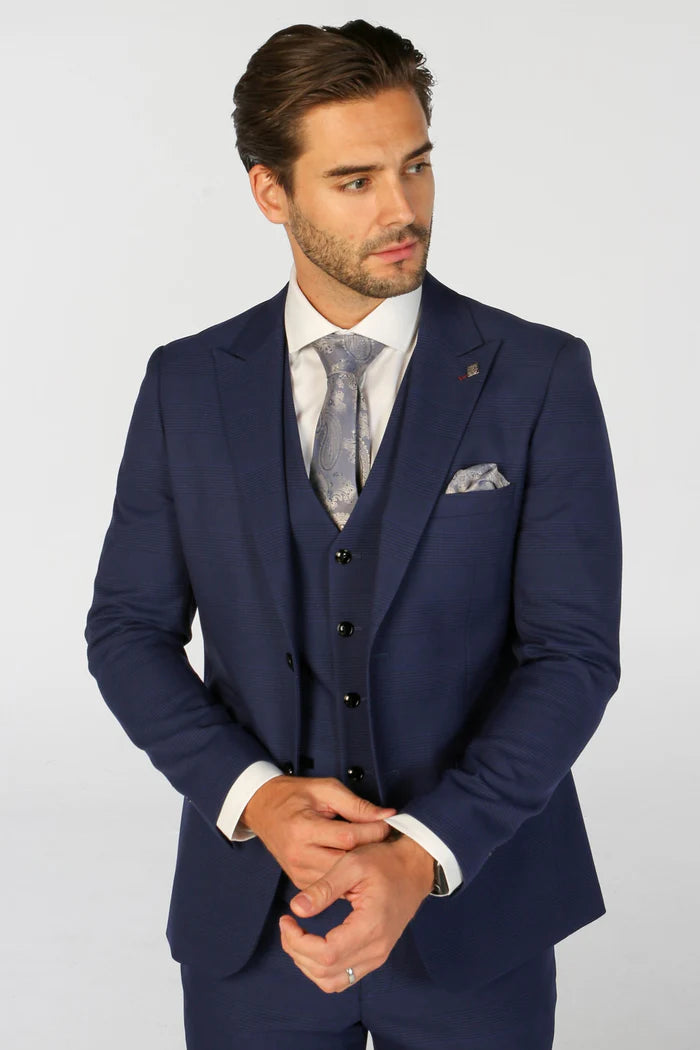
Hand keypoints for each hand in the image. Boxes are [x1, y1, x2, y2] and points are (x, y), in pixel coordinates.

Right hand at [241, 775, 396, 890]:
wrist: (264, 810)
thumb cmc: (294, 796)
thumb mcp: (325, 789)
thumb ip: (356, 805)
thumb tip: (386, 815)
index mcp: (303, 828)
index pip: (347, 837)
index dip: (373, 831)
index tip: (388, 824)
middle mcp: (299, 854)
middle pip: (346, 862)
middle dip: (369, 852)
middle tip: (385, 841)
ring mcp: (297, 871)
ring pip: (340, 879)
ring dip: (359, 867)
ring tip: (373, 852)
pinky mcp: (300, 881)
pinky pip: (331, 885)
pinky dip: (346, 876)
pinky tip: (356, 864)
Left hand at [278, 831, 434, 992]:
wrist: (414, 869)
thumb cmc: (384, 862)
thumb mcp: (352, 865)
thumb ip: (324, 888)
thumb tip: (296, 909)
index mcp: (370, 926)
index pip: (326, 954)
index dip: (298, 942)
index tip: (286, 919)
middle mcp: (376, 949)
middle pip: (325, 973)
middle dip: (297, 952)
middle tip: (287, 925)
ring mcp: (377, 956)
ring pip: (332, 982)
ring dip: (307, 965)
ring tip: (296, 936)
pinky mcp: (376, 956)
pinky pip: (343, 978)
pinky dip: (322, 969)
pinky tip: (313, 945)